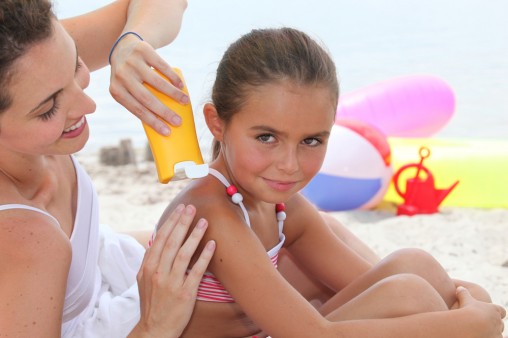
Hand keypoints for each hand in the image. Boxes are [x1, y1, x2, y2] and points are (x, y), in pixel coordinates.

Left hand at [109, 34, 189, 134]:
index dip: (153, 122)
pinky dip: (173, 77)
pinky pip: (162, 66)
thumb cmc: (129, 75)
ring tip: (185, 102)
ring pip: (156, 82)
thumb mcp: (125, 88)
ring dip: (173, 94)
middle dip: (164, 112)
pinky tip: (181, 85)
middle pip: (146, 98)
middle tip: (178, 122)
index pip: (137, 109)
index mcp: (116, 90)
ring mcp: (132, 62)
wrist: (124, 46)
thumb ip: (137, 101)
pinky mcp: (143, 50)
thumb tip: (161, 123)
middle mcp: (121, 76)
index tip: (167, 132)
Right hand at [130, 204, 214, 337]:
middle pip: (172, 242)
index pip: (160, 239)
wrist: (154, 329)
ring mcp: (171, 283)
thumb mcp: (144, 280)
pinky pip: (196, 271)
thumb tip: (159, 240)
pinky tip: (212, 244)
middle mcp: (158, 273)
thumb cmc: (152, 303)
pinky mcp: (185, 293)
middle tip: (192, 207)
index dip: (171, 222)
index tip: (180, 209)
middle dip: (182, 222)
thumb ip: (151, 260)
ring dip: (195, 235)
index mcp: (147, 268)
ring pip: (184, 253)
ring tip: (204, 221)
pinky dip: (204, 256)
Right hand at [456, 286, 505, 337]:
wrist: (470, 324)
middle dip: (493, 324)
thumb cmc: (468, 310)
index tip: (491, 313)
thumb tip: (459, 288)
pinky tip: (482, 336)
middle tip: (483, 324)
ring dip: (491, 332)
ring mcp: (497, 333)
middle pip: (500, 323)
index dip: (496, 312)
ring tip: (481, 332)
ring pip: (497, 334)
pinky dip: (488, 337)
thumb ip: (463, 293)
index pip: (501, 311)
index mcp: (494, 310)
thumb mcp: (465, 299)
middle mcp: (498, 321)